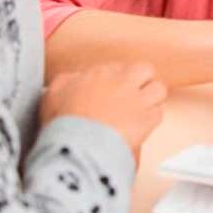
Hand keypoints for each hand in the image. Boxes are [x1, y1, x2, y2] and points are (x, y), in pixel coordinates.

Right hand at [40, 62, 166, 162]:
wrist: (79, 144)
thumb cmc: (64, 122)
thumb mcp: (53, 93)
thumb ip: (67, 80)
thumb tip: (74, 78)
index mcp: (101, 73)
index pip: (118, 68)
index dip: (118, 79)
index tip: (113, 91)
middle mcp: (123, 81)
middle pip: (145, 69)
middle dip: (142, 80)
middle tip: (135, 94)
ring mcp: (138, 99)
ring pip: (158, 89)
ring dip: (152, 99)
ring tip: (142, 110)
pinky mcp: (148, 119)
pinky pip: (159, 113)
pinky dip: (152, 119)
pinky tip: (142, 126)